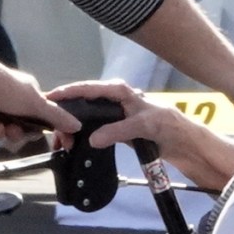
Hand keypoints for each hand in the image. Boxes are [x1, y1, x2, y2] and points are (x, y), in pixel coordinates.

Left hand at [0, 55, 76, 145]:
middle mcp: (14, 104)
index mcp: (30, 99)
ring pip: (1, 134)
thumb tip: (78, 125)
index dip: (40, 133)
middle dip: (15, 133)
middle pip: (20, 132)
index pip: (40, 122)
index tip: (43, 141)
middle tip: (11, 129)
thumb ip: (56, 116)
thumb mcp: (35, 103)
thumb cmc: (7, 88)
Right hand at [46, 79, 169, 148]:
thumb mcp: (143, 125)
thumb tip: (92, 140)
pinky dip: (82, 137)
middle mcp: (114, 99)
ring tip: (62, 142)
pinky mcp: (116, 129)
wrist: (184, 143)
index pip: (89, 88)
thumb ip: (118, 131)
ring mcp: (114, 115)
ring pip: (86, 117)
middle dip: (67, 115)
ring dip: (73, 129)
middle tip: (56, 133)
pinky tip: (73, 145)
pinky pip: (93, 130)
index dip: (68, 92)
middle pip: (83, 102)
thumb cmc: (168, 126)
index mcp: (120, 91)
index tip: (49, 98)